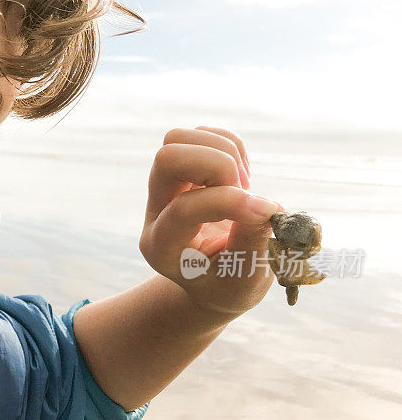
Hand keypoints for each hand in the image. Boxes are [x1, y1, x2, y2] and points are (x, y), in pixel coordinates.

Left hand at [139, 126, 285, 318]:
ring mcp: (166, 187)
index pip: (183, 209)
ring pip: (178, 138)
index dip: (228, 203)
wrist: (218, 281)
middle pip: (167, 158)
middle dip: (218, 166)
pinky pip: (203, 133)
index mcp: (162, 248)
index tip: (266, 213)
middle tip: (243, 192)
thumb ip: (253, 244)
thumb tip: (265, 207)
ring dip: (225, 153)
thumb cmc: (231, 285)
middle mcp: (155, 212)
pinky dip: (232, 147)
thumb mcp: (245, 280)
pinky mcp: (185, 168)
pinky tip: (242, 181)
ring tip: (244, 187)